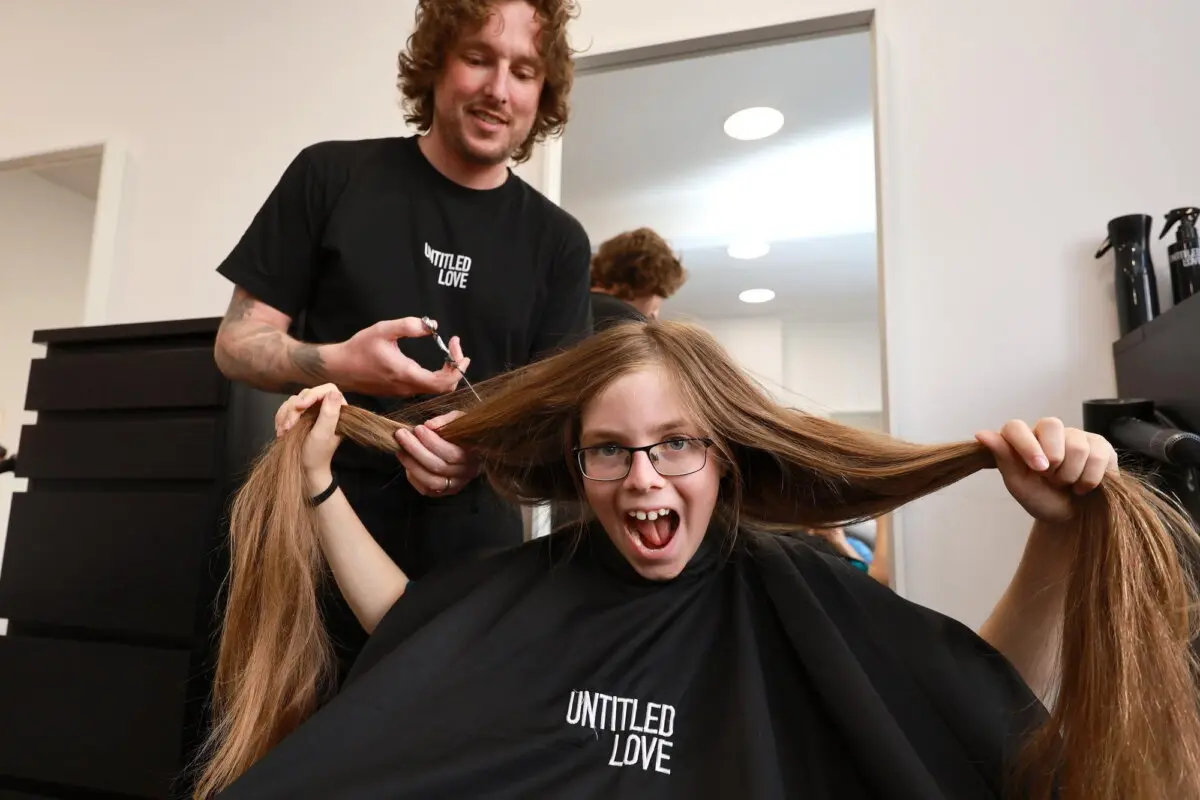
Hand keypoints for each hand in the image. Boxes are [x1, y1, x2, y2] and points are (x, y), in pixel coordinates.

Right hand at [275, 383, 345, 490]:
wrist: (306, 469)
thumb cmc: (317, 455)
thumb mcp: (323, 435)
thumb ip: (329, 414)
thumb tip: (334, 392)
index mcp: (338, 411)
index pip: (327, 389)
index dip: (312, 394)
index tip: (300, 407)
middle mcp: (326, 408)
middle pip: (307, 394)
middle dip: (295, 409)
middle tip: (288, 427)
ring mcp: (312, 412)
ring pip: (294, 401)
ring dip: (286, 416)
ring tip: (284, 432)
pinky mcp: (300, 416)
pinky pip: (286, 408)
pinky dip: (281, 419)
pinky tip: (281, 431)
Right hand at [326, 317, 469, 397]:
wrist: (339, 368)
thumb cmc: (359, 349)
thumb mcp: (383, 330)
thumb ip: (408, 326)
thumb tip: (431, 325)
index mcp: (407, 374)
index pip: (443, 382)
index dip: (457, 368)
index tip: (459, 350)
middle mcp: (408, 388)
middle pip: (444, 387)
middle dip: (456, 368)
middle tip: (456, 348)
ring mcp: (403, 392)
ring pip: (435, 388)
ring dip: (447, 371)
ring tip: (449, 351)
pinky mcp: (399, 391)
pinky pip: (424, 387)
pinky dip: (436, 375)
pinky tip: (435, 360)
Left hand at [394, 410, 480, 497]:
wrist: (467, 445)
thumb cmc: (461, 431)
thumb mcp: (459, 419)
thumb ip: (446, 421)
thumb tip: (429, 426)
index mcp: (475, 455)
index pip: (452, 454)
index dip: (432, 442)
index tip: (419, 428)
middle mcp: (468, 473)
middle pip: (439, 467)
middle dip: (416, 450)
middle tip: (401, 435)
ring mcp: (456, 485)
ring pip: (432, 482)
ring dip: (412, 465)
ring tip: (400, 449)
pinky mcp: (445, 492)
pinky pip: (427, 490)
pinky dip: (414, 477)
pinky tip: (407, 462)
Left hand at [975, 418, 1118, 523]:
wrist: (1070, 517)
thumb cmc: (1040, 497)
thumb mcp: (1018, 483)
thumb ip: (1003, 457)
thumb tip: (981, 434)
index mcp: (1023, 437)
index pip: (1016, 426)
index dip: (1027, 445)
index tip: (1038, 469)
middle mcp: (1049, 430)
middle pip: (1052, 425)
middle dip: (1054, 461)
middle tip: (1050, 479)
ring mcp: (1076, 435)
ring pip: (1077, 446)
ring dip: (1071, 475)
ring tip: (1065, 483)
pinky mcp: (1100, 445)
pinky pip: (1098, 456)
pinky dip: (1090, 478)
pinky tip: (1083, 486)